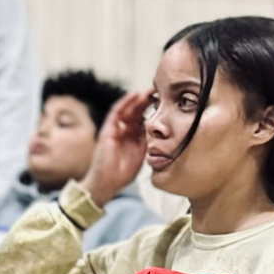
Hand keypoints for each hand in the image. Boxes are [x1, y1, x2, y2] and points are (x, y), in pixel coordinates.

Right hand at [81, 90, 149, 208]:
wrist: (107, 183)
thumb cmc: (123, 174)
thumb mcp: (142, 154)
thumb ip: (149, 140)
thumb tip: (159, 127)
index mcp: (133, 137)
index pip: (143, 119)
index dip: (153, 109)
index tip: (165, 101)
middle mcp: (124, 131)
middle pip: (136, 112)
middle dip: (146, 101)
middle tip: (159, 91)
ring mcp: (115, 130)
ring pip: (127, 110)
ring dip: (137, 99)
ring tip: (149, 90)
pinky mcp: (107, 130)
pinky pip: (116, 113)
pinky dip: (124, 102)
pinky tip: (134, 95)